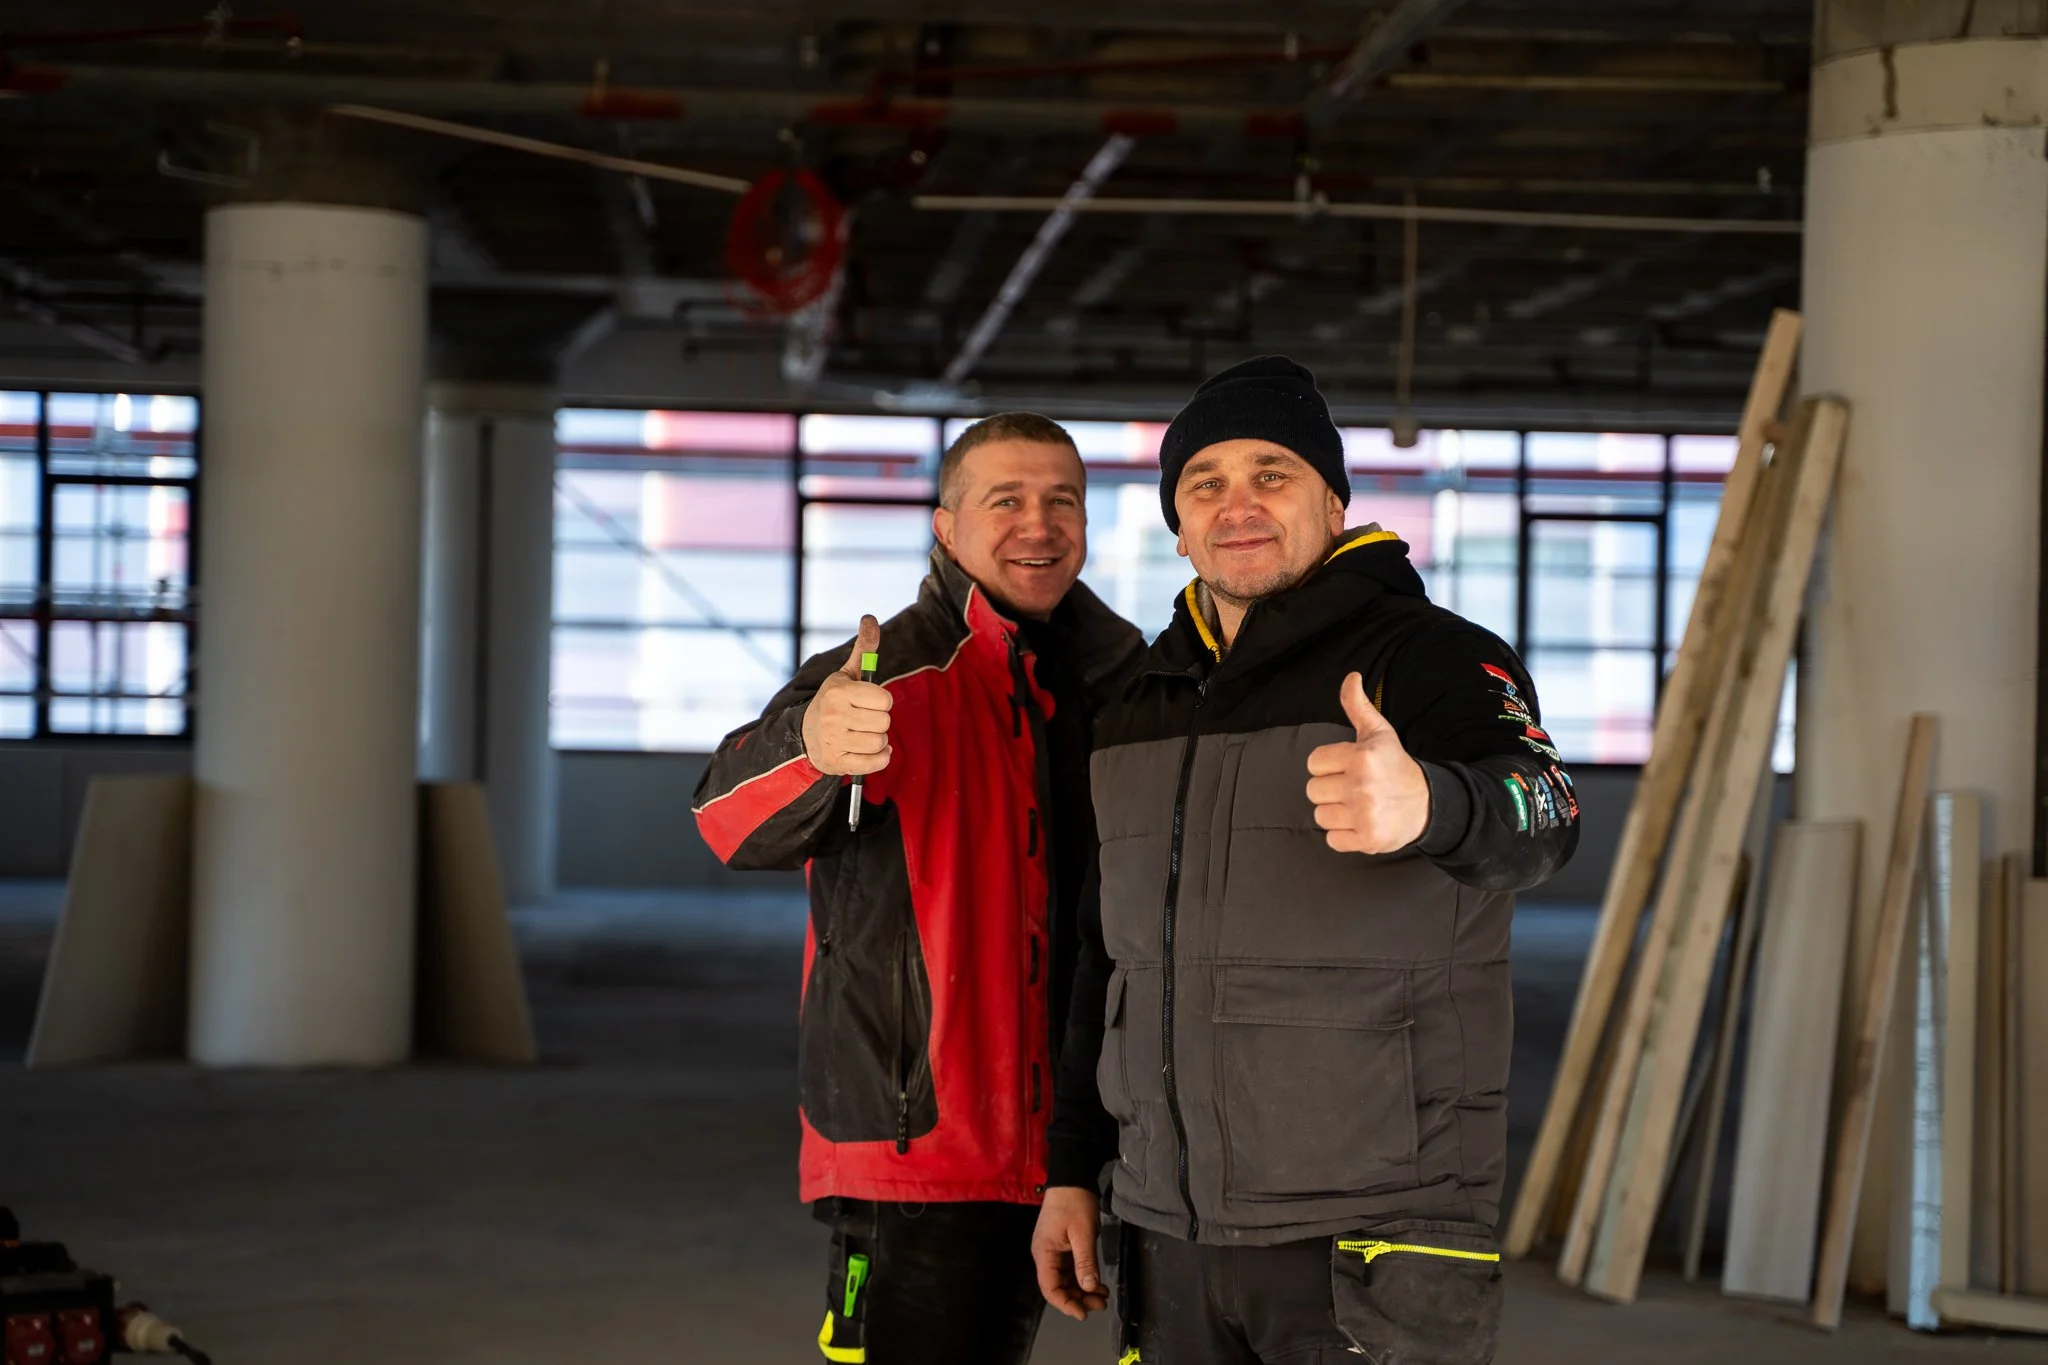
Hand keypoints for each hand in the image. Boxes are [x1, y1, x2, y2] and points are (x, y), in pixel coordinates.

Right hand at [801, 615, 893, 776]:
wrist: (805, 736)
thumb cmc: (834, 702)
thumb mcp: (846, 675)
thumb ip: (863, 649)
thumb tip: (870, 618)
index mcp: (838, 692)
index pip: (884, 700)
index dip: (882, 702)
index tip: (869, 702)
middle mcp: (833, 715)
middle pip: (885, 722)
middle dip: (879, 721)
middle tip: (863, 720)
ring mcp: (834, 741)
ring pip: (880, 742)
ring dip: (877, 740)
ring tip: (862, 734)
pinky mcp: (837, 763)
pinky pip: (876, 762)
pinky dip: (879, 758)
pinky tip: (869, 750)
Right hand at [1032, 1187, 1107, 1320]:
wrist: (1072, 1177)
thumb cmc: (1075, 1202)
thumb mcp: (1083, 1233)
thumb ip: (1085, 1262)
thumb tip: (1089, 1288)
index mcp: (1044, 1253)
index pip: (1050, 1288)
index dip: (1066, 1304)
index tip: (1084, 1313)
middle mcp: (1045, 1255)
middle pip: (1058, 1286)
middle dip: (1078, 1298)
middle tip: (1101, 1304)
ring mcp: (1053, 1251)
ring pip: (1066, 1280)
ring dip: (1082, 1290)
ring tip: (1102, 1296)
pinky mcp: (1062, 1246)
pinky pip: (1071, 1269)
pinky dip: (1083, 1278)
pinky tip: (1098, 1283)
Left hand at [1305, 672, 1430, 853]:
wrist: (1428, 805)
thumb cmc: (1395, 766)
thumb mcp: (1379, 733)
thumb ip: (1357, 706)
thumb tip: (1350, 676)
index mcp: (1362, 757)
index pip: (1314, 763)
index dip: (1329, 766)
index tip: (1348, 768)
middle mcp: (1362, 786)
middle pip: (1313, 790)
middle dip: (1330, 789)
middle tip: (1354, 788)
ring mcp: (1365, 815)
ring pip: (1320, 816)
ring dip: (1336, 813)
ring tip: (1358, 806)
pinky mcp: (1367, 840)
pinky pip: (1332, 839)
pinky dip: (1344, 835)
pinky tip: (1361, 823)